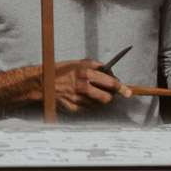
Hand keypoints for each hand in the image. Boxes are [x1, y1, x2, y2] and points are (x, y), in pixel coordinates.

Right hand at [0, 58, 129, 115]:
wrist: (42, 83)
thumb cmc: (61, 70)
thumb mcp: (78, 62)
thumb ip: (96, 67)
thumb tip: (112, 74)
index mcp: (86, 73)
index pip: (111, 83)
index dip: (122, 88)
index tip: (128, 92)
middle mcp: (83, 87)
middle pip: (107, 98)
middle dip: (111, 96)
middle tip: (110, 93)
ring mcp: (78, 100)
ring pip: (99, 104)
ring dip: (99, 100)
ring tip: (91, 93)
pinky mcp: (74, 109)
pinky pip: (88, 108)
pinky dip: (89, 104)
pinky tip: (81, 97)